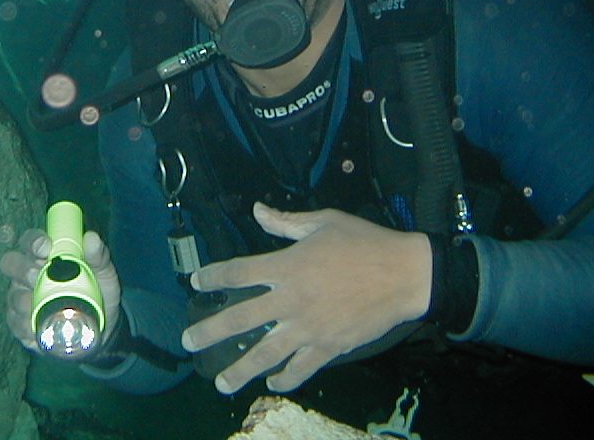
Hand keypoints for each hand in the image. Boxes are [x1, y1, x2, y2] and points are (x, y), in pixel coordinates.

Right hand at [0, 227, 121, 353]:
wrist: (100, 330)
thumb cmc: (98, 293)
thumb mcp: (104, 274)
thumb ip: (99, 256)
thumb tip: (92, 238)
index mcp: (46, 255)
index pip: (31, 240)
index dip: (33, 241)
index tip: (45, 248)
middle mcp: (27, 273)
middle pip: (10, 263)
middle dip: (22, 269)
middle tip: (36, 276)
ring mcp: (21, 298)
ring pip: (13, 295)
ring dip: (24, 300)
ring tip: (42, 306)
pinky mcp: (19, 323)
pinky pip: (15, 322)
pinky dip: (26, 324)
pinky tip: (37, 326)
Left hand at [180, 204, 431, 393]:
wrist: (405, 275)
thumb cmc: (364, 242)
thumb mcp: (324, 222)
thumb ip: (286, 221)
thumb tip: (257, 210)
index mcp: (287, 266)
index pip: (239, 273)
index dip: (214, 277)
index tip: (196, 282)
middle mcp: (291, 300)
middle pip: (240, 319)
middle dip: (211, 331)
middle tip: (188, 343)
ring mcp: (309, 328)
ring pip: (266, 354)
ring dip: (240, 370)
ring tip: (221, 382)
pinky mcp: (329, 347)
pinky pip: (301, 368)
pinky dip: (286, 378)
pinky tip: (274, 382)